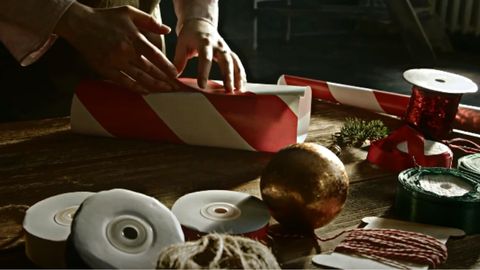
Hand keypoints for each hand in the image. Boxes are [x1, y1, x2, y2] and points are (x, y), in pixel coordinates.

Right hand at [55, 2, 178, 93]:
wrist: (79, 24)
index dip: (166, 66)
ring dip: (154, 86)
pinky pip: (124, 82)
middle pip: (149, 69)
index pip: (154, 55)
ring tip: (165, 91)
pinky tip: (146, 91)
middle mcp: (125, 51)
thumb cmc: (106, 18)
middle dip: (164, 79)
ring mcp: (115, 61)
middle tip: (175, 87)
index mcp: (133, 37)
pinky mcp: (105, 69)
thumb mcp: (129, 12)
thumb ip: (150, 21)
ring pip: (139, 77)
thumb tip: (167, 30)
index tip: (175, 74)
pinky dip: (136, 88)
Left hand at [174, 19, 246, 92]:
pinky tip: (242, 84)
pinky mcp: (229, 52)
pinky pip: (237, 63)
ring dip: (238, 76)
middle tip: (228, 90)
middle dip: (228, 76)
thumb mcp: (181, 44)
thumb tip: (174, 76)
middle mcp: (218, 45)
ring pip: (234, 62)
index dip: (204, 73)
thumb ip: (178, 60)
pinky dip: (241, 73)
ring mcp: (225, 48)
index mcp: (204, 42)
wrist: (201, 23)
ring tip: (239, 90)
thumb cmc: (189, 35)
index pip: (205, 58)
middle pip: (226, 60)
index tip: (202, 86)